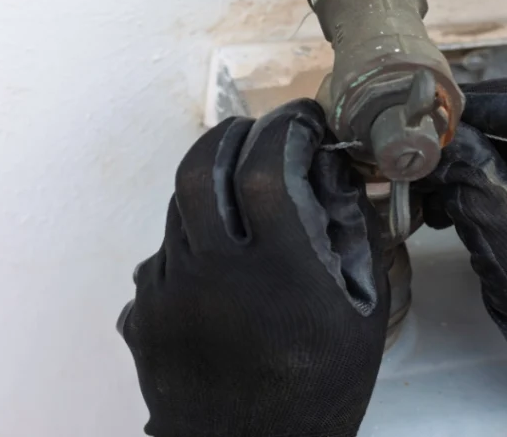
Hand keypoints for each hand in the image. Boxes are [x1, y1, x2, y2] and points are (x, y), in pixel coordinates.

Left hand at [118, 99, 388, 436]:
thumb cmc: (321, 386)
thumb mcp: (364, 313)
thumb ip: (355, 236)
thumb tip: (336, 175)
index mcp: (280, 272)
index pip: (267, 168)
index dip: (284, 129)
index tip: (301, 119)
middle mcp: (215, 275)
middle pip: (199, 171)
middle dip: (228, 134)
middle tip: (252, 130)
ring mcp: (169, 295)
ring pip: (175, 209)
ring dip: (207, 186)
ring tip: (237, 196)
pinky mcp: (142, 316)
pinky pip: (160, 255)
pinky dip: (188, 241)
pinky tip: (215, 263)